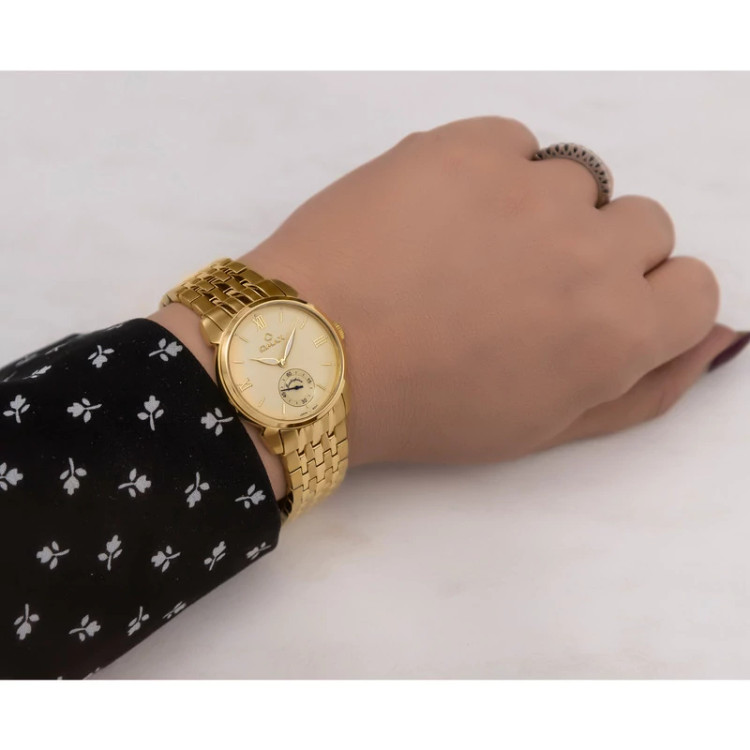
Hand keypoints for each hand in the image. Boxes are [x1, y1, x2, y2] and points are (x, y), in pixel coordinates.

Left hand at [175, 117, 742, 471]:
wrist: (312, 356)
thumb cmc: (425, 407)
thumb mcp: (542, 426)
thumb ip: (641, 387)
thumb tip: (710, 341)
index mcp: (616, 332)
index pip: (692, 288)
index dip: (644, 300)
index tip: (594, 311)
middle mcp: (592, 251)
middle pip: (641, 226)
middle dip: (595, 255)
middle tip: (518, 288)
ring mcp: (531, 187)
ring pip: (575, 182)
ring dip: (538, 213)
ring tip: (464, 254)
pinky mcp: (467, 144)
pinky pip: (514, 145)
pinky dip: (489, 174)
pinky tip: (437, 217)